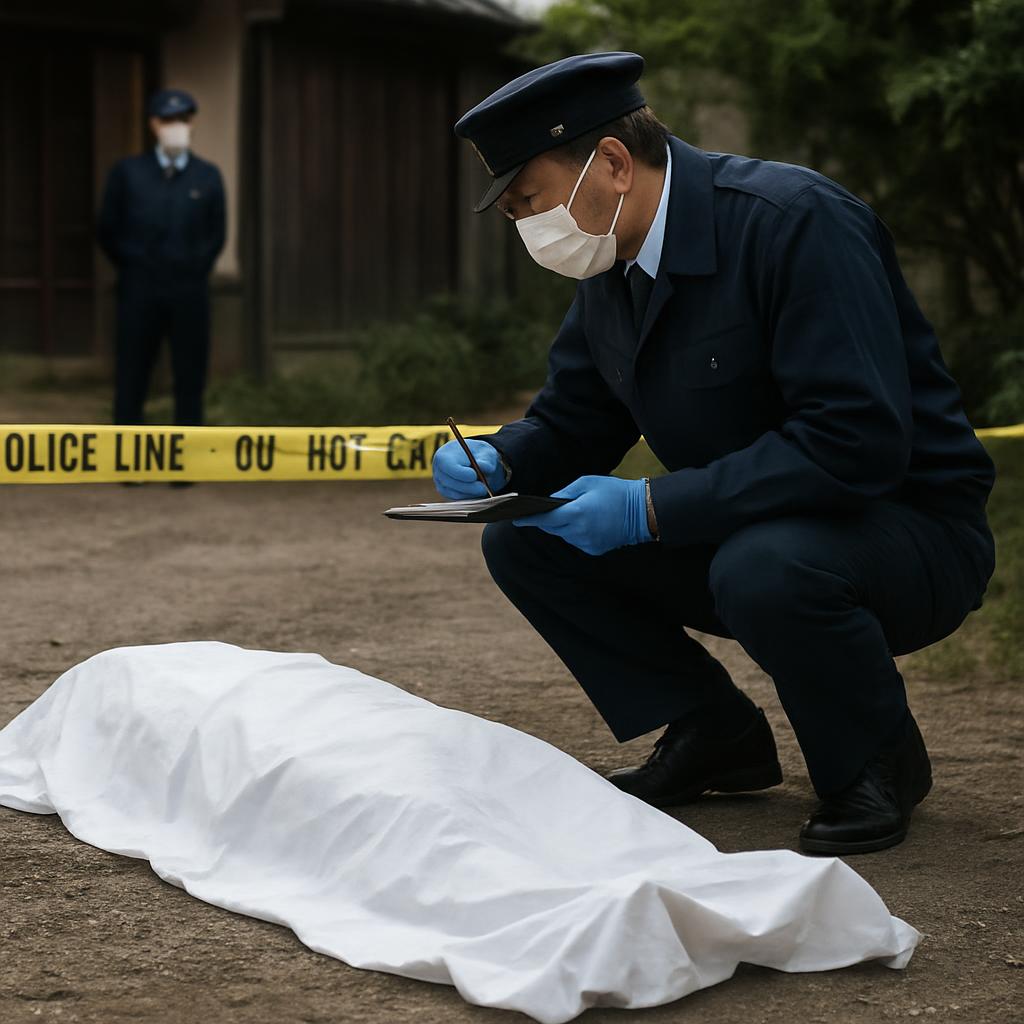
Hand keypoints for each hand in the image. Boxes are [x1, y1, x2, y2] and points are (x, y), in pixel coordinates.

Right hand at [432, 439, 507, 498]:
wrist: (470, 458)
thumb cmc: (477, 453)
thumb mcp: (485, 452)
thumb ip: (485, 459)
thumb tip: (482, 466)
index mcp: (443, 456)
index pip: (450, 468)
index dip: (463, 474)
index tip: (475, 476)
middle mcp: (438, 471)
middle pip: (452, 483)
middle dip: (470, 487)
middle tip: (484, 488)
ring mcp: (440, 483)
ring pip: (455, 494)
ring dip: (471, 493)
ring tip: (483, 487)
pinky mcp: (445, 492)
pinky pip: (457, 499)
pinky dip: (469, 496)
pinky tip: (477, 490)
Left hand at [513, 476, 652, 554]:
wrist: (643, 512)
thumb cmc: (614, 491)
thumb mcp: (588, 483)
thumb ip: (565, 492)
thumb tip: (549, 501)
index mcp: (576, 513)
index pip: (545, 519)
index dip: (529, 519)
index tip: (515, 519)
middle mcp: (579, 532)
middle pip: (552, 528)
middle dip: (547, 520)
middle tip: (544, 510)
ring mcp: (586, 543)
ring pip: (564, 535)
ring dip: (563, 526)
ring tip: (575, 513)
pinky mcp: (594, 550)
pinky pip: (576, 541)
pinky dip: (575, 533)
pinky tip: (587, 522)